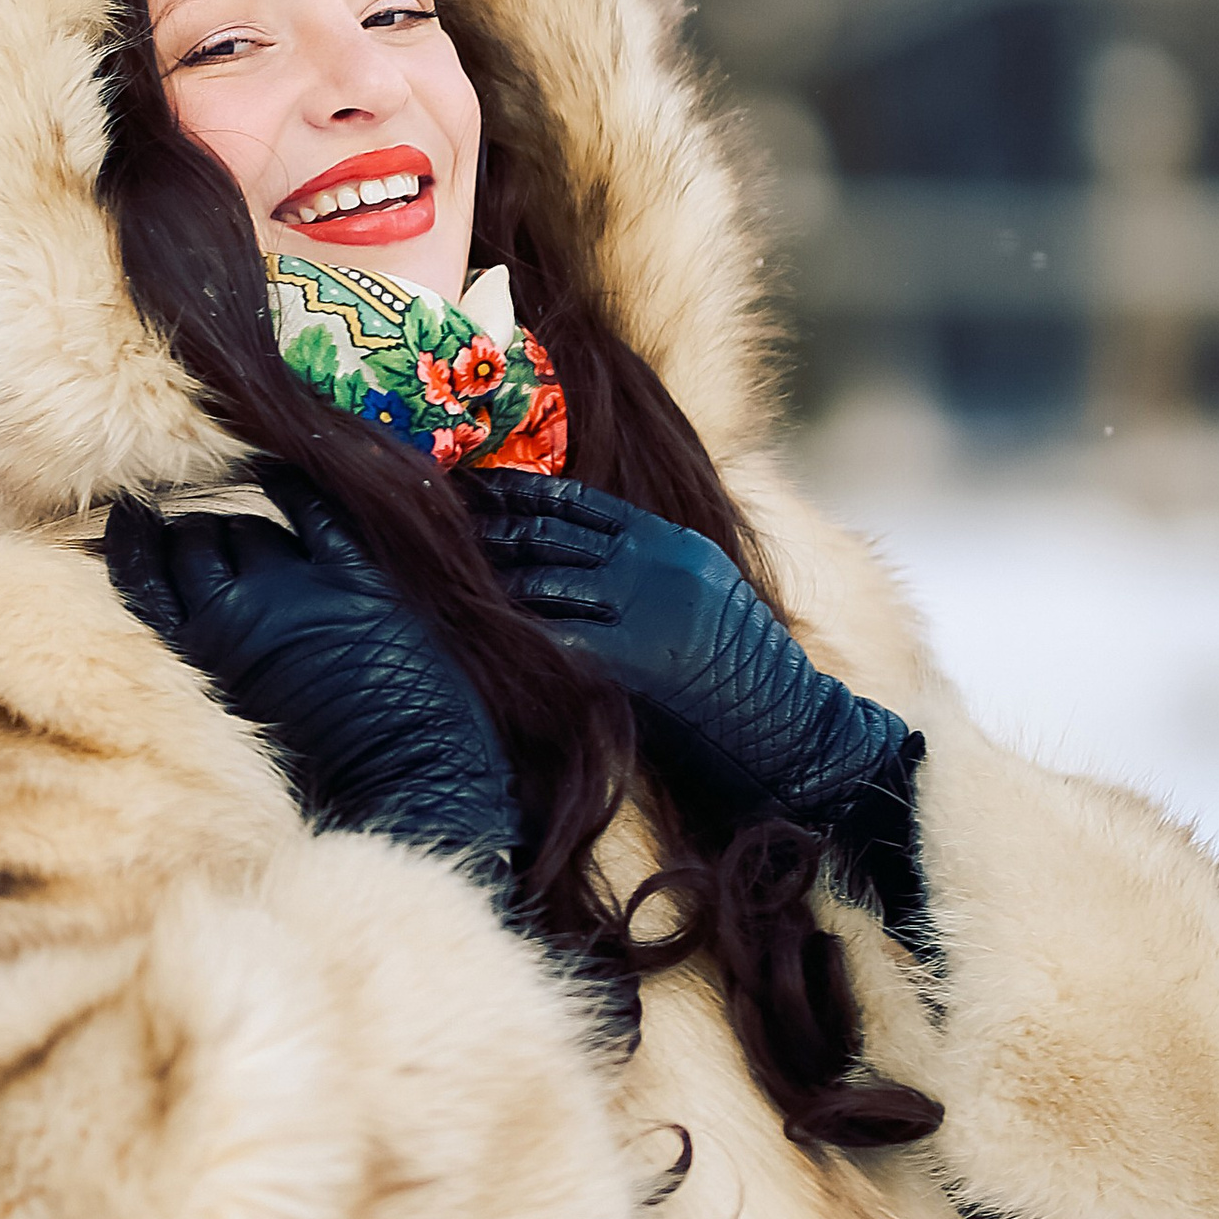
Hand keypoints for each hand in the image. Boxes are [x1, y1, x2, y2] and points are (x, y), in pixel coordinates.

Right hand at [104, 467, 520, 883]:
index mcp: (193, 659)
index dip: (131, 540)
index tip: (129, 519)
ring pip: (246, 529)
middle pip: (193, 544)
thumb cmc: (316, 780)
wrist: (406, 791)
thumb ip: (199, 666)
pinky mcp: (356, 579)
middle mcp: (234, 613)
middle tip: (197, 538)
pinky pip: (314, 509)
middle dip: (191, 536)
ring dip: (239, 527)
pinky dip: (292, 485)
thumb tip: (179, 615)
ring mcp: (295, 589)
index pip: (141, 576)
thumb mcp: (229, 724)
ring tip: (241, 536)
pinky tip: (279, 475)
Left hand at [461, 473, 925, 933]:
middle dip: (487, 527)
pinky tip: (473, 629)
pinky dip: (515, 631)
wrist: (791, 730)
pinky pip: (559, 634)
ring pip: (545, 577)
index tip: (469, 487)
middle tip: (427, 519)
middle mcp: (656, 562)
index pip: (577, 502)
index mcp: (670, 542)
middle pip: (551, 531)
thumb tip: (570, 566)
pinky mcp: (639, 656)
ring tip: (435, 572)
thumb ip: (640, 573)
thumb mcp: (696, 599)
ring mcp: (648, 606)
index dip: (516, 493)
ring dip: (488, 577)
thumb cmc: (739, 679)